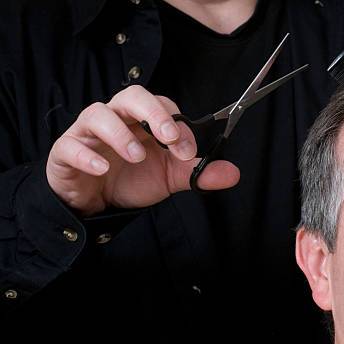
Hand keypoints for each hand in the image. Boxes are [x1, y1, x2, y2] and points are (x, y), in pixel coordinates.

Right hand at [46, 85, 239, 215]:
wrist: (98, 203)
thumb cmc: (132, 179)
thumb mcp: (169, 178)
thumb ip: (198, 173)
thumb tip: (233, 173)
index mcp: (142, 121)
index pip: (162, 106)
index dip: (177, 124)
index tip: (188, 151)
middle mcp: (117, 119)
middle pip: (131, 96)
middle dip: (152, 112)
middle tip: (169, 137)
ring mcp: (89, 133)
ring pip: (98, 114)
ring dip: (120, 133)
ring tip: (136, 156)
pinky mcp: (66, 152)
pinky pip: (71, 146)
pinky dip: (87, 155)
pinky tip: (102, 167)